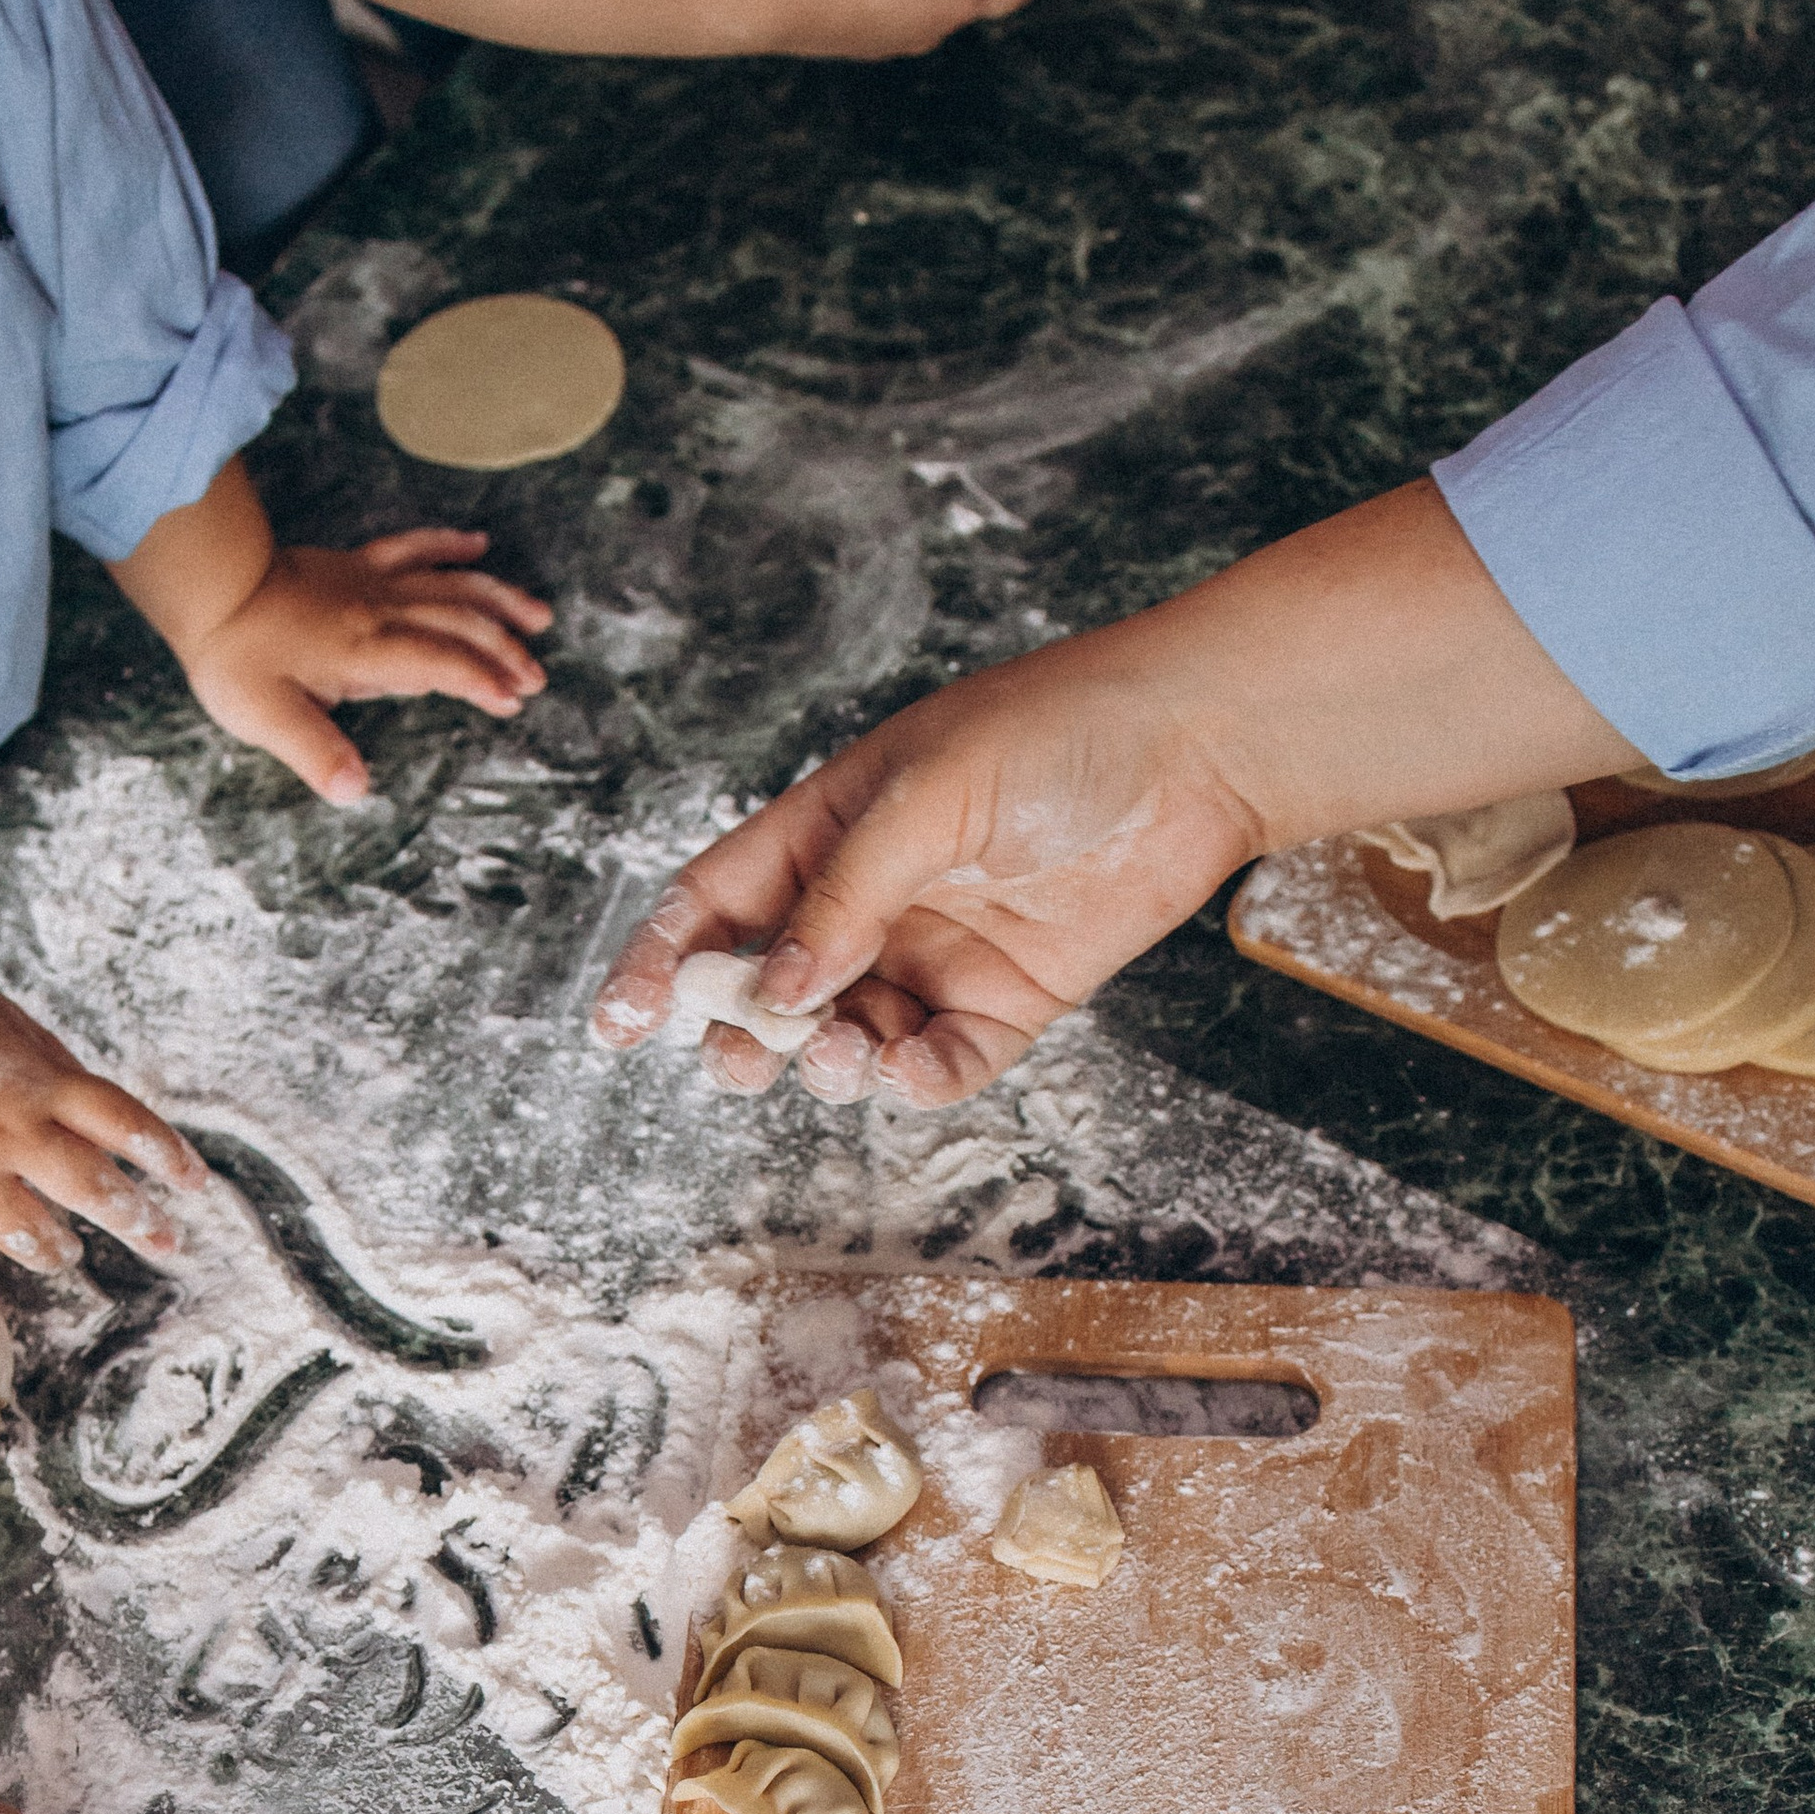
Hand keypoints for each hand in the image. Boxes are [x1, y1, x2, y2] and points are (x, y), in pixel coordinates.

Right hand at [0, 954, 202, 1266]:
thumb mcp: (11, 1025)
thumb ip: (57, 1073)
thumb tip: (102, 1124)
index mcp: (41, 1082)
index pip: (125, 1123)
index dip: (168, 1156)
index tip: (197, 1184)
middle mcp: (11, 1129)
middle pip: (91, 1188)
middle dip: (138, 1221)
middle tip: (166, 1244)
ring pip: (29, 1233)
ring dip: (57, 1249)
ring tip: (68, 1254)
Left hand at [182, 528, 552, 803]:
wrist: (207, 583)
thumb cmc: (233, 654)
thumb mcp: (266, 717)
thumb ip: (316, 753)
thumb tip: (355, 791)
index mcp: (366, 651)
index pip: (441, 662)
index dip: (481, 680)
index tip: (511, 701)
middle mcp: (379, 612)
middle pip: (459, 622)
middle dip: (504, 650)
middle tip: (535, 679)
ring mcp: (370, 583)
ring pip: (449, 583)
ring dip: (497, 599)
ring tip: (538, 617)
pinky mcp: (354, 565)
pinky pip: (413, 546)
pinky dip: (449, 544)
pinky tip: (478, 544)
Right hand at [593, 642, 1254, 1104]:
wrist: (1193, 749)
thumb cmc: (1052, 733)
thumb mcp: (926, 796)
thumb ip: (846, 895)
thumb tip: (774, 991)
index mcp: (826, 831)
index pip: (715, 902)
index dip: (663, 961)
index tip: (621, 1024)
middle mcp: (871, 902)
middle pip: (770, 989)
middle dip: (741, 1034)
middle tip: (740, 1060)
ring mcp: (934, 956)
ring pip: (846, 1038)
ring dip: (826, 1062)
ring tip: (835, 1055)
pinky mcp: (1005, 1003)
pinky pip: (939, 1064)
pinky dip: (914, 1080)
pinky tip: (906, 1069)